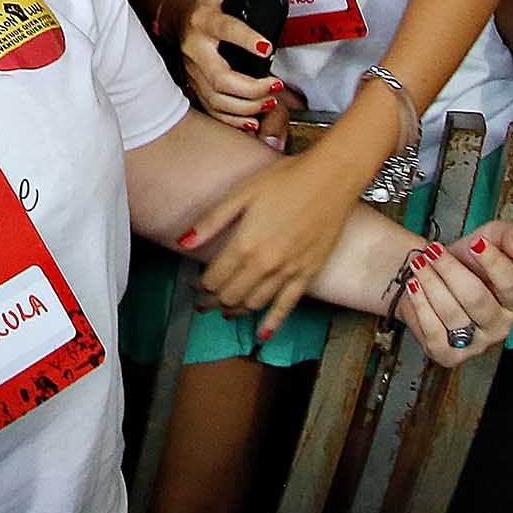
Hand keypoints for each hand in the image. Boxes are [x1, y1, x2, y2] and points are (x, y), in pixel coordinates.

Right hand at [177, 0, 282, 130]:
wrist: (178, 17)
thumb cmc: (207, 7)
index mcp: (204, 20)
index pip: (226, 29)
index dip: (246, 39)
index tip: (267, 48)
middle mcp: (196, 49)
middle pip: (220, 77)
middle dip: (252, 88)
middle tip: (276, 85)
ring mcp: (192, 71)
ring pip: (216, 99)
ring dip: (247, 106)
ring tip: (270, 101)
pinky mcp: (193, 85)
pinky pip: (212, 110)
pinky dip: (233, 120)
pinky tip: (252, 119)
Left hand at [186, 149, 360, 337]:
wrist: (330, 178)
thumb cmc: (283, 180)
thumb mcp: (240, 194)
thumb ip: (210, 221)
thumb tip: (182, 243)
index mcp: (245, 244)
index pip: (214, 278)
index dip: (200, 286)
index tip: (194, 286)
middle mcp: (265, 264)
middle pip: (231, 295)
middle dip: (214, 302)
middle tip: (204, 302)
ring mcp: (289, 272)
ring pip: (255, 303)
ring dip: (236, 311)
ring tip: (224, 312)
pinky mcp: (308, 274)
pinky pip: (287, 306)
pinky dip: (272, 323)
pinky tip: (261, 334)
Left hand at [396, 221, 512, 366]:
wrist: (431, 279)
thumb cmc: (464, 263)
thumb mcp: (486, 241)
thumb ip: (506, 236)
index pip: (512, 285)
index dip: (494, 263)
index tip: (475, 244)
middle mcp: (500, 328)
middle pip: (476, 299)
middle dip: (450, 270)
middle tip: (433, 251)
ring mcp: (476, 345)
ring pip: (452, 314)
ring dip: (430, 283)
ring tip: (419, 264)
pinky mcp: (449, 355)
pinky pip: (433, 332)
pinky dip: (420, 305)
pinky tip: (414, 287)